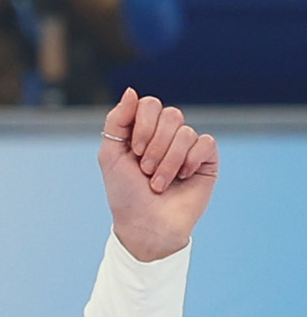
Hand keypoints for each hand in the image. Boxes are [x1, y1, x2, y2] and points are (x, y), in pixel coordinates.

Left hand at [99, 90, 217, 262]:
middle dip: (154, 145)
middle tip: (145, 170)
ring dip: (168, 161)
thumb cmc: (126, 195)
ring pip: (185, 132)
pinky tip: (182, 178)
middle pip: (170, 114)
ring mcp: (188, 146)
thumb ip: (117, 121)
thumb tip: (131, 90)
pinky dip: (189, 162)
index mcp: (143, 131)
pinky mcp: (206, 159)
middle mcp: (166, 136)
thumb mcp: (110, 156)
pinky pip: (205, 142)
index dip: (143, 125)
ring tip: (158, 183)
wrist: (146, 225)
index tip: (134, 150)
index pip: (149, 104)